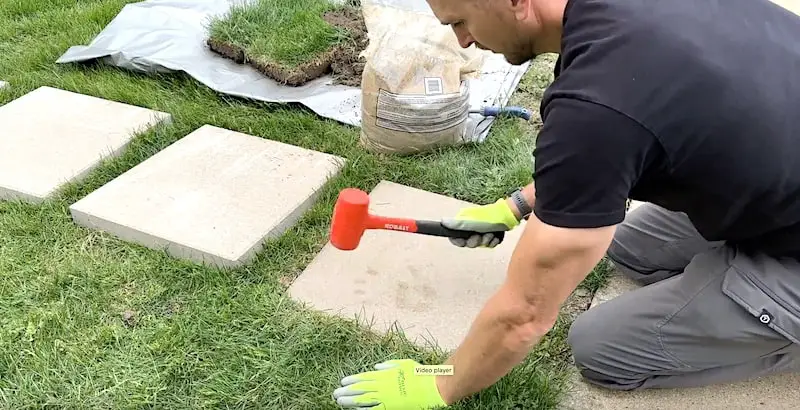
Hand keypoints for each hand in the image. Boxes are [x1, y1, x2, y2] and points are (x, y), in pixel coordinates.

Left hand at [332, 359, 447, 408]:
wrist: (430, 387)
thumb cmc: (418, 374)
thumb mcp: (403, 363)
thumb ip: (388, 365)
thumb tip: (376, 367)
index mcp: (384, 374)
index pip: (363, 377)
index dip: (352, 380)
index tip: (342, 382)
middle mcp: (382, 385)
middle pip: (360, 389)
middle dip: (346, 391)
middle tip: (335, 394)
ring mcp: (385, 397)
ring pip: (363, 400)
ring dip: (351, 401)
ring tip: (340, 402)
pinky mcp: (390, 407)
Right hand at [440, 198, 519, 247]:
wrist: (508, 216)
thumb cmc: (489, 218)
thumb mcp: (472, 222)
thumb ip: (457, 224)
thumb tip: (442, 221)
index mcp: (464, 222)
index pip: (454, 236)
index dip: (459, 241)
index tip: (464, 241)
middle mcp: (471, 227)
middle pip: (467, 243)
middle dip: (476, 241)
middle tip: (481, 235)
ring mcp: (481, 231)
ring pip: (479, 244)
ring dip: (485, 241)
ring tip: (490, 234)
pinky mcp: (490, 234)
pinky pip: (488, 244)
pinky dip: (492, 242)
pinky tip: (496, 236)